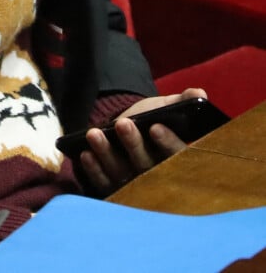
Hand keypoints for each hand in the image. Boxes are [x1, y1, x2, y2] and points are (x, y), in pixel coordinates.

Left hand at [78, 88, 206, 195]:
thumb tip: (200, 94)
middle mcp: (158, 179)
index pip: (178, 156)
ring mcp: (135, 187)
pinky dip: (95, 171)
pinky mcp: (115, 191)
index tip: (155, 126)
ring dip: (107, 155)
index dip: (168, 142)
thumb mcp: (170, 107)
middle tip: (123, 123)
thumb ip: (183, 101)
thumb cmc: (155, 118)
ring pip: (123, 174)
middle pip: (147, 166)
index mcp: (178, 161)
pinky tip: (85, 154)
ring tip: (94, 133)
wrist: (132, 125)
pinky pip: (105, 185)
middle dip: (133, 145)